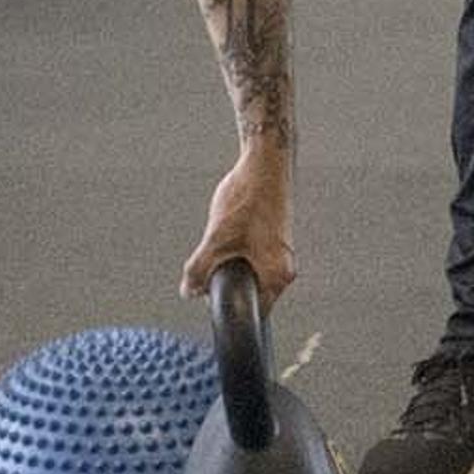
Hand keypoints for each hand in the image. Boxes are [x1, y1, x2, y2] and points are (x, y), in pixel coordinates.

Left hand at [179, 142, 294, 300]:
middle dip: (225, 280)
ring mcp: (280, 253)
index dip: (228, 306)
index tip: (211, 297)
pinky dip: (236, 249)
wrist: (265, 162)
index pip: (253, 310)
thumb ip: (199, 270)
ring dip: (229, 262)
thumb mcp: (215, 238)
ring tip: (223, 237)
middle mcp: (284, 267)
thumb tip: (188, 291)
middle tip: (212, 261)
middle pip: (249, 291)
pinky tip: (229, 228)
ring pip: (248, 271)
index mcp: (277, 274)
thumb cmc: (249, 196)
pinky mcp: (274, 240)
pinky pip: (251, 256)